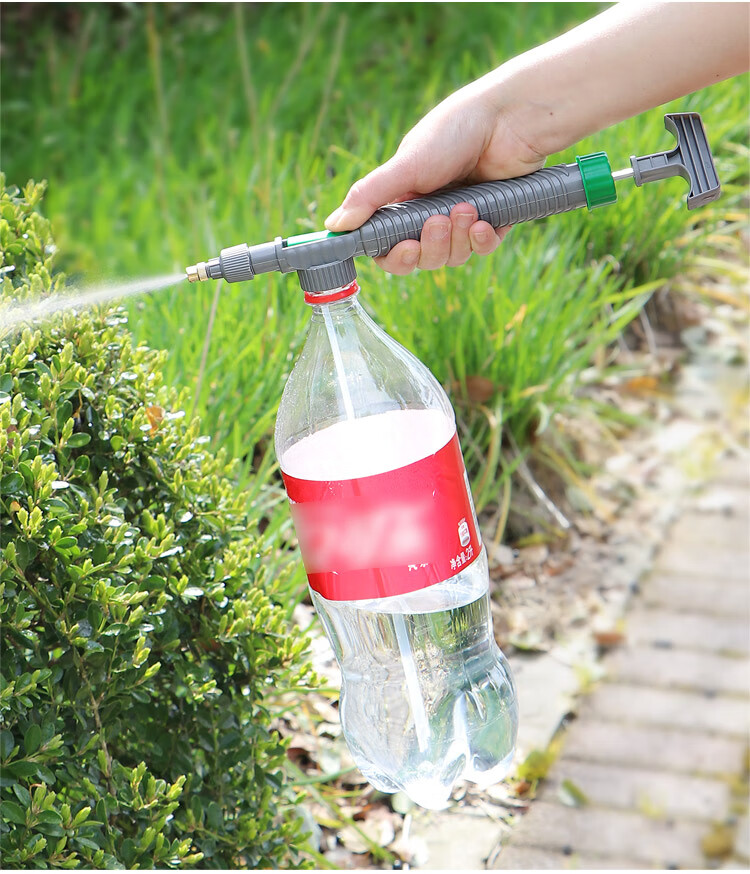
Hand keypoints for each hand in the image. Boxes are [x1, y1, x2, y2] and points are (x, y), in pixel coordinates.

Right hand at [324, 75, 545, 273]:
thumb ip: (369, 196)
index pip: (389, 245)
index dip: (394, 256)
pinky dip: (481, 240)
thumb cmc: (454, 132)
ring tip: (466, 208)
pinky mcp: (493, 219)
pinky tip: (483, 221)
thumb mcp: (405, 166)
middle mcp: (430, 212)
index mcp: (404, 199)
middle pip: (422, 258)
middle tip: (438, 221)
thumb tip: (332, 225)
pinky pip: (482, 249)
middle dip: (430, 246)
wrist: (509, 119)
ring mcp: (461, 218)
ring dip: (457, 239)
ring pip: (452, 257)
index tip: (404, 248)